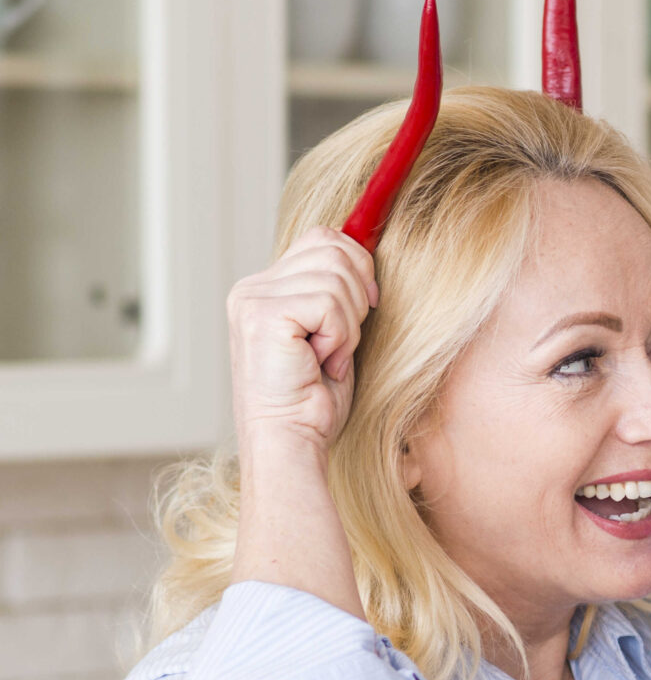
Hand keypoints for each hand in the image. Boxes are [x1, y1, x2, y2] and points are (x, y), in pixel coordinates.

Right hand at [227, 229, 376, 452]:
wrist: (291, 440)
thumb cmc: (314, 398)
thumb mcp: (332, 333)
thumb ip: (337, 293)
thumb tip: (366, 249)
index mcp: (265, 289)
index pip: (323, 239)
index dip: (358, 266)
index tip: (369, 306)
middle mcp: (252, 288)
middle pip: (333, 249)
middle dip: (358, 297)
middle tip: (342, 341)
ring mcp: (252, 300)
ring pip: (336, 277)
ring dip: (349, 325)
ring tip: (327, 357)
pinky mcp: (262, 316)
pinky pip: (329, 304)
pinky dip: (340, 337)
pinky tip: (321, 363)